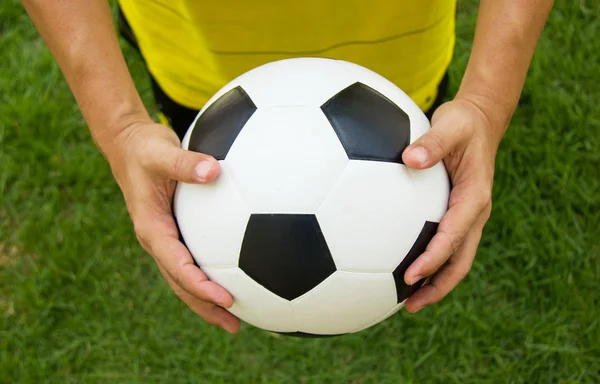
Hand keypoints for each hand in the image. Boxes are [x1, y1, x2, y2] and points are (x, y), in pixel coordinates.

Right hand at [102, 120, 240, 332]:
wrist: (129, 146)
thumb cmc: (144, 148)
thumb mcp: (161, 151)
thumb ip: (185, 163)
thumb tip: (215, 170)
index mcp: (152, 229)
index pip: (177, 266)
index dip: (201, 286)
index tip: (226, 299)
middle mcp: (157, 240)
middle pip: (181, 283)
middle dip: (206, 307)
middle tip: (234, 325)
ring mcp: (165, 238)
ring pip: (185, 278)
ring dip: (207, 300)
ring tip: (236, 319)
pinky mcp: (174, 231)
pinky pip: (192, 260)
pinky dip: (209, 275)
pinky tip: (235, 278)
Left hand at [401, 98, 500, 312]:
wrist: (479, 121)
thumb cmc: (463, 123)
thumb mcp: (450, 125)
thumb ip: (432, 142)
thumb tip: (409, 158)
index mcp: (474, 198)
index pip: (454, 237)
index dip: (433, 259)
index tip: (409, 276)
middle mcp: (474, 213)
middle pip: (460, 261)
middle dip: (438, 286)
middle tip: (411, 305)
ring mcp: (466, 216)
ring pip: (454, 259)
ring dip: (434, 281)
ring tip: (405, 300)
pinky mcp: (455, 214)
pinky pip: (444, 244)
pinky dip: (428, 261)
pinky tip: (399, 266)